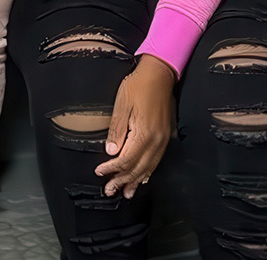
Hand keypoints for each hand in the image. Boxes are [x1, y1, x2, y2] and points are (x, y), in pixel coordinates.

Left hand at [95, 54, 176, 197]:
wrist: (159, 73)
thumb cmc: (139, 85)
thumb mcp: (122, 105)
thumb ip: (116, 130)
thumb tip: (111, 152)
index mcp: (144, 133)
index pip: (126, 160)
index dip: (112, 169)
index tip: (100, 173)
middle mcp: (156, 140)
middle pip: (138, 168)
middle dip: (122, 180)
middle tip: (110, 190)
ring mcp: (163, 139)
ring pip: (149, 167)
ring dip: (136, 181)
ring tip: (126, 192)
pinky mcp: (165, 136)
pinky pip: (157, 160)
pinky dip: (148, 171)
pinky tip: (144, 178)